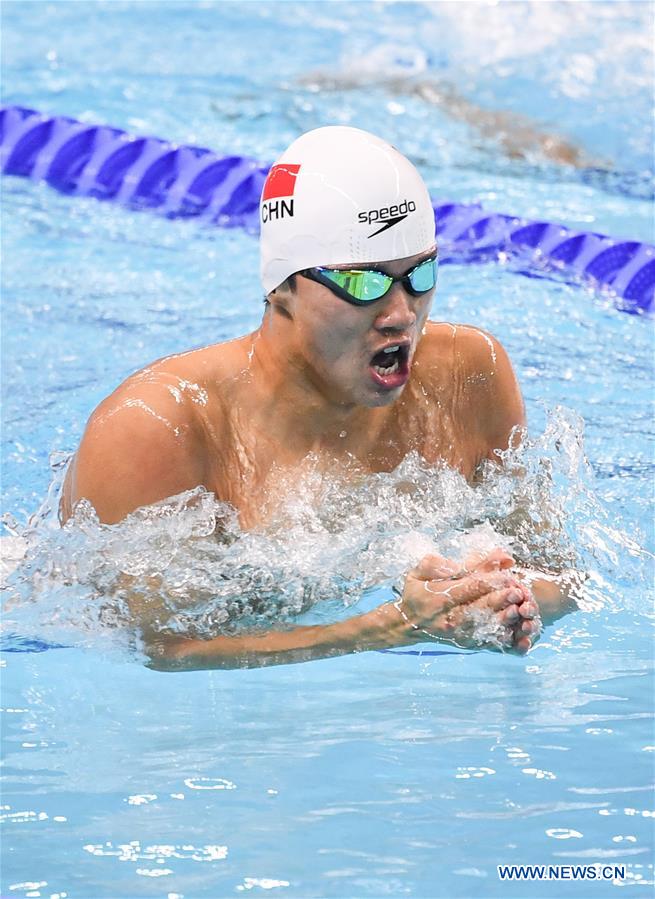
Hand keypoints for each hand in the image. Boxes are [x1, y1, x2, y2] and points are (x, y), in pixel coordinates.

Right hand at [394, 550, 540, 653]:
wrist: (407, 623)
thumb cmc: (416, 591)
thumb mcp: (421, 570)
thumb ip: (442, 563)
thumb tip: (457, 563)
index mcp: (438, 598)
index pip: (468, 587)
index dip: (489, 581)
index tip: (506, 575)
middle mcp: (448, 618)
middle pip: (479, 608)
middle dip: (500, 599)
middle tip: (518, 592)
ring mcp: (458, 634)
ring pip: (485, 627)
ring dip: (505, 619)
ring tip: (520, 610)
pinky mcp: (465, 643)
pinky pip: (486, 642)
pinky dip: (502, 637)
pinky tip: (515, 631)